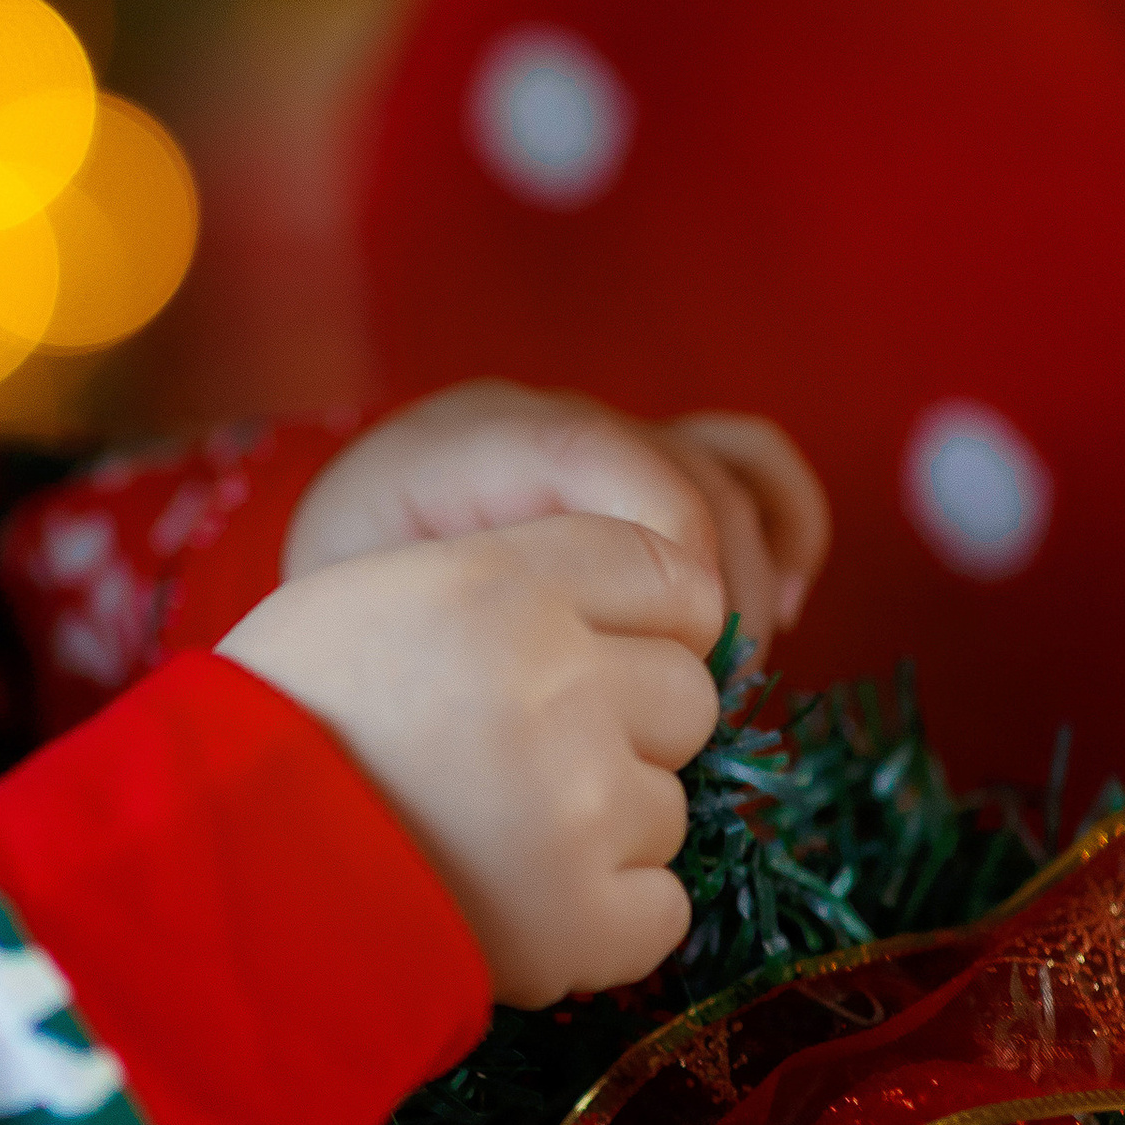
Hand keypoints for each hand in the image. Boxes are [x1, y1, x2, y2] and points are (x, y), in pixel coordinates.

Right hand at [218, 510, 721, 1002]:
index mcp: (507, 585)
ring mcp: (582, 805)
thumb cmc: (280, 719)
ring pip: (671, 808)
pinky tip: (520, 910)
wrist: (207, 868)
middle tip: (518, 770)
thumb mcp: (378, 590)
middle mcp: (560, 681)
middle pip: (690, 696)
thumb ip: (516, 577)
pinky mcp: (586, 920)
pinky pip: (664, 911)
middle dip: (628, 732)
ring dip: (604, 834)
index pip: (672, 577)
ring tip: (492, 844)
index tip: (586, 668)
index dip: (643, 629)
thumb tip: (648, 616)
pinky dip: (606, 923)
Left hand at [284, 382, 829, 657]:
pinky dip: (788, 531)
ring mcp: (601, 437)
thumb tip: (575, 689)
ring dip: (756, 581)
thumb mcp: (363, 639)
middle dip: (718, 594)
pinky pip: (750, 465)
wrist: (336, 613)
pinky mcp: (650, 467)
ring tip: (729, 678)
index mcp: (455, 444)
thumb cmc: (346, 644)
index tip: (680, 655)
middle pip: (680, 470)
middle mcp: (539, 419)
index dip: (660, 547)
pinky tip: (783, 616)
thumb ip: (447, 634)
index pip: (589, 448)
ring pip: (729, 469)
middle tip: (702, 705)